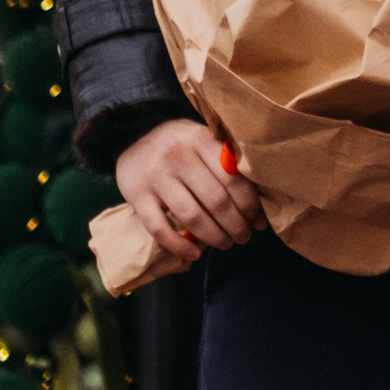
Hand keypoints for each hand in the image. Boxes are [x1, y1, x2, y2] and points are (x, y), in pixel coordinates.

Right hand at [114, 118, 259, 261]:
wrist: (131, 135)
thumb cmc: (179, 144)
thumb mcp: (202, 139)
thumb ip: (225, 162)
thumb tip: (258, 204)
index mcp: (199, 139)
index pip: (232, 178)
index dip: (249, 204)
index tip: (257, 220)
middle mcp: (177, 156)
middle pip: (215, 201)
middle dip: (236, 225)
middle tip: (244, 236)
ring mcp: (155, 177)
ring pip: (192, 217)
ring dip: (214, 237)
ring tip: (226, 243)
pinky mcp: (136, 196)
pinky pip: (159, 229)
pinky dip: (179, 246)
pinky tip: (195, 254)